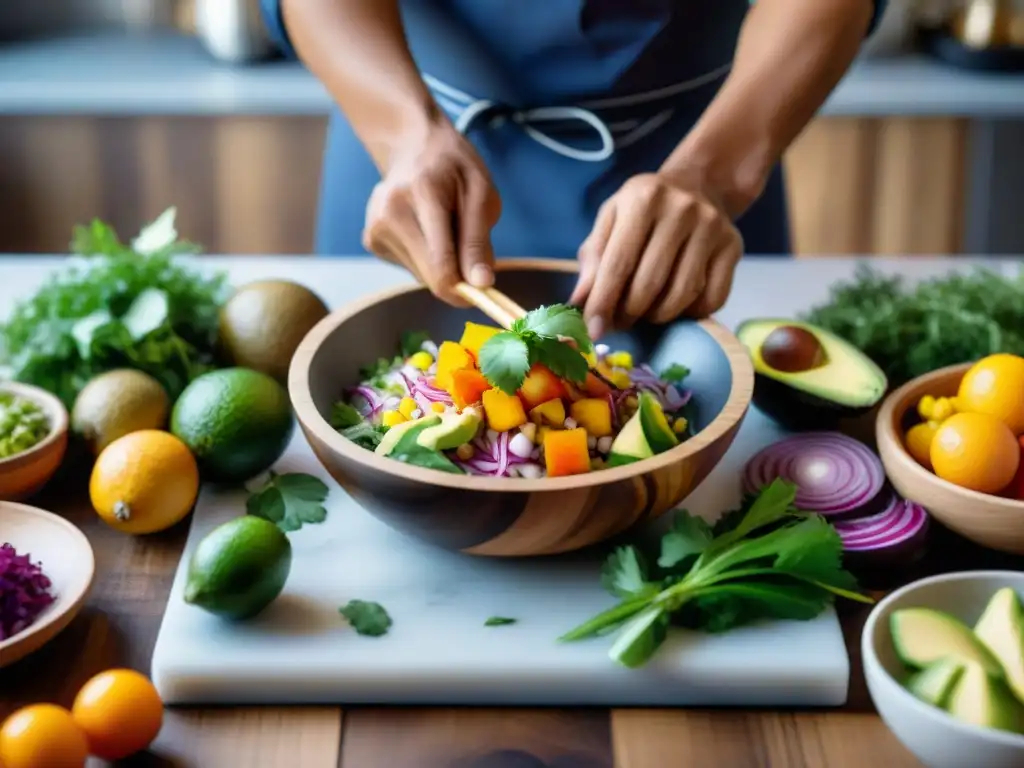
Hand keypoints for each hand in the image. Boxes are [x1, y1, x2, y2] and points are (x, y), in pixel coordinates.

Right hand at [362, 121, 501, 304]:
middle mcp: (389, 213)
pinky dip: (426, 259)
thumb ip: (479, 241)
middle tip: (472, 252)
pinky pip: (410, 268)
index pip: (441, 263)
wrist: (413, 146)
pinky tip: (425, 230)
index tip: (484, 290)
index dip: (465, 288)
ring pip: (420, 275)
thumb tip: (481, 283)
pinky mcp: (371, 240)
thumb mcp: (481, 193)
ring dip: (441, 264)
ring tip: (444, 228)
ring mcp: (375, 228)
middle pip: (430, 275)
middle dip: (456, 275)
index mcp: (421, 195)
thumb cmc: (454, 167)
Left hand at [569, 173, 742, 337]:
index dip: (603, 302)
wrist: (698, 184)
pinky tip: (677, 305)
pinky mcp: (733, 247)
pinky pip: (712, 299)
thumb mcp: (612, 219)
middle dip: (629, 313)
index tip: (594, 330)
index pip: (618, 263)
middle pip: (649, 284)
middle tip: (620, 322)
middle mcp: (682, 210)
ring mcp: (712, 228)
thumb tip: (579, 302)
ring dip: (658, 316)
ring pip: (682, 295)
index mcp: (643, 199)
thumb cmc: (644, 208)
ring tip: (646, 313)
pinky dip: (691, 313)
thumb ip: (593, 257)